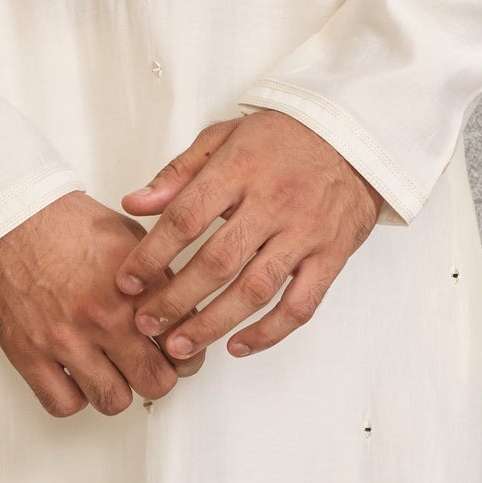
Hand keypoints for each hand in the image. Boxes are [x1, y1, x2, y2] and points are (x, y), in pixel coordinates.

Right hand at [0, 190, 189, 418]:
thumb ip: (155, 274)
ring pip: (113, 400)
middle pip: (155, 380)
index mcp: (134, 285)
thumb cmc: (56, 220)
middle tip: (148, 368)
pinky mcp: (28, 353)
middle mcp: (103, 315)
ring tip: (110, 374)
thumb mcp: (124, 234)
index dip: (185, 352)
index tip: (176, 354)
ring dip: (116, 390)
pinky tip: (75, 379)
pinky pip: (63, 403)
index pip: (182, 339)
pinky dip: (73, 398)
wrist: (1, 216)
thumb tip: (176, 303)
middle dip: (157, 377)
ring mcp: (65, 339)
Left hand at [114, 112, 379, 361]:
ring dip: (213, 324)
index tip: (127, 282)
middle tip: (144, 324)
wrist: (355, 136)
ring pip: (255, 290)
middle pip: (217, 262)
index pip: (186, 218)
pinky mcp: (331, 256)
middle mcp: (273, 203)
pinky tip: (238, 346)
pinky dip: (269, 333)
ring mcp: (305, 233)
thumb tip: (134, 204)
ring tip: (180, 346)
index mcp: (240, 170)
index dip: (152, 255)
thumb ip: (179, 173)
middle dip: (175, 299)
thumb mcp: (225, 137)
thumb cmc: (284, 137)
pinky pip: (300, 305)